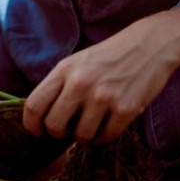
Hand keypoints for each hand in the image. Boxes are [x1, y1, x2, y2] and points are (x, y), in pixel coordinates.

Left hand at [21, 22, 174, 143]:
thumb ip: (60, 85)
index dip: (31, 124)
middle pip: (54, 125)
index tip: (36, 130)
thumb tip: (43, 115)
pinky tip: (108, 124)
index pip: (34, 105)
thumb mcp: (76, 63)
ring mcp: (103, 97)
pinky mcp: (126, 108)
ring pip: (81, 135)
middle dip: (58, 133)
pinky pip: (107, 136)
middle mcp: (80, 83)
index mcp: (64, 70)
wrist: (148, 44)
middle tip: (67, 129)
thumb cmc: (108, 56)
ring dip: (84, 136)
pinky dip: (105, 136)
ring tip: (90, 125)